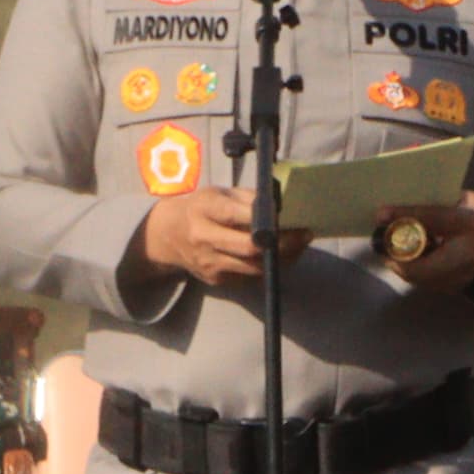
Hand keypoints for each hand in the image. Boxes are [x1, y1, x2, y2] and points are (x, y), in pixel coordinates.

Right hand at [132, 187, 291, 288]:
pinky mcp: (216, 279)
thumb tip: (281, 206)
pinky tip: (282, 255)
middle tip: (305, 234)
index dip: (266, 219)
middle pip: (249, 247)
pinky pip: (250, 276)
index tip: (291, 217)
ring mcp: (209, 263)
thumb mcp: (219, 193)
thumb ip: (248, 198)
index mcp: (204, 209)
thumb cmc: (201, 208)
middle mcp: (204, 238)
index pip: (236, 215)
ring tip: (300, 245)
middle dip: (282, 243)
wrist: (168, 235)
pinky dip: (269, 266)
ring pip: (254, 267)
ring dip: (282, 258)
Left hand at [372, 192, 473, 294]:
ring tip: (393, 250)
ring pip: (421, 277)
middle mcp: (471, 253)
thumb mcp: (460, 199)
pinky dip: (413, 271)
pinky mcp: (457, 286)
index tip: (380, 214)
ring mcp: (466, 275)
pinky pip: (426, 282)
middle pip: (423, 265)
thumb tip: (396, 207)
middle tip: (383, 245)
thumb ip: (433, 203)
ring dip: (402, 265)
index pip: (434, 219)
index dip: (405, 216)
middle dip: (398, 257)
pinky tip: (410, 259)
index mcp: (472, 223)